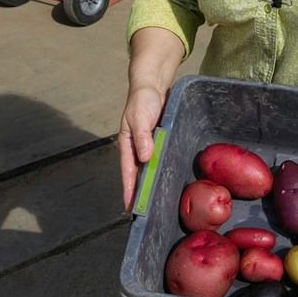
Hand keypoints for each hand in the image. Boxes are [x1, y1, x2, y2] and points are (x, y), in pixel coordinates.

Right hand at [118, 85, 166, 211]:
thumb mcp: (139, 116)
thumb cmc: (142, 100)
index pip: (128, 173)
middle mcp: (137, 149)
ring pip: (151, 168)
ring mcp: (149, 145)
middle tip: (146, 212)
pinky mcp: (160, 141)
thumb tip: (145, 157)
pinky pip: (161, 158)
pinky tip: (169, 178)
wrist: (153, 85)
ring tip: (158, 201)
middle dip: (141, 193)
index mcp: (128, 145)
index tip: (131, 209)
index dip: (130, 191)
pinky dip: (163, 169)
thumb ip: (142, 136)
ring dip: (153, 182)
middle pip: (139, 175)